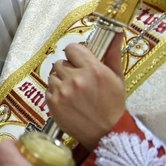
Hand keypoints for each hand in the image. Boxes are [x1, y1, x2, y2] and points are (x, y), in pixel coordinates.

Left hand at [47, 34, 125, 149]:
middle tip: (79, 81)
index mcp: (92, 70)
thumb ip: (112, 53)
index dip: (75, 54)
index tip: (79, 61)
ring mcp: (62, 91)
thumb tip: (115, 32)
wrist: (106, 133)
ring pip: (53, 75)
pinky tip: (68, 101)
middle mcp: (75, 78)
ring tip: (74, 93)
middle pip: (61, 62)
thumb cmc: (113, 104)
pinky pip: (48, 89)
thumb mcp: (117, 78)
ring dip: (61, 81)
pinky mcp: (52, 103)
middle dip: (68, 69)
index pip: (71, 48)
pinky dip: (55, 93)